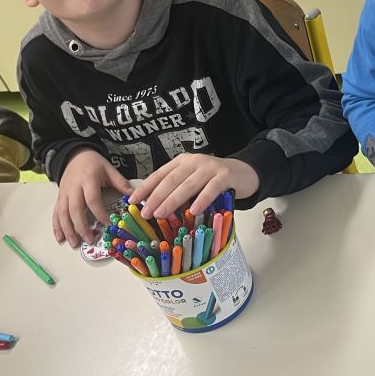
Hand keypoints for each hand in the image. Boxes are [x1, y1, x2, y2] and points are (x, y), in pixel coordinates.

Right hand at [53, 150, 132, 247]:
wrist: (75, 155)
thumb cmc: (94, 163)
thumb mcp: (109, 169)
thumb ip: (120, 183)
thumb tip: (133, 197)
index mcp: (88, 180)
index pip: (92, 199)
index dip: (100, 213)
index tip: (108, 224)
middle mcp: (74, 188)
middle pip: (75, 209)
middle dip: (82, 227)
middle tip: (90, 240)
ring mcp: (64, 193)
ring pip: (63, 214)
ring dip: (68, 230)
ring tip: (75, 243)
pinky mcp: (59, 198)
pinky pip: (56, 213)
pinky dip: (57, 226)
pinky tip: (60, 237)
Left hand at [131, 155, 258, 219]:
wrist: (243, 172)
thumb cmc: (213, 180)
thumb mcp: (192, 181)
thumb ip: (177, 189)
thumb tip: (155, 208)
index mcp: (181, 161)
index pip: (159, 174)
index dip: (145, 187)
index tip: (131, 201)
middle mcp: (193, 161)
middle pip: (171, 180)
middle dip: (156, 197)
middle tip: (145, 212)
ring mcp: (210, 167)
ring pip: (188, 185)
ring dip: (173, 200)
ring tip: (161, 214)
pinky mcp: (225, 176)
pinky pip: (211, 188)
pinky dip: (202, 199)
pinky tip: (194, 210)